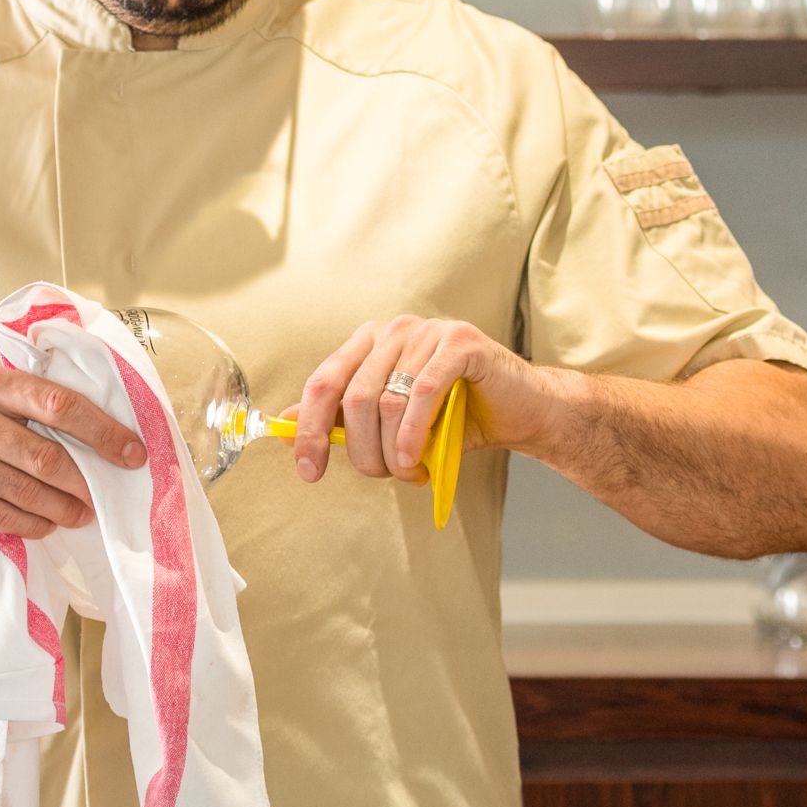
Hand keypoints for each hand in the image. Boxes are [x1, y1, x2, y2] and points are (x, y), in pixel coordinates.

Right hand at [0, 364, 149, 540]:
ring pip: (27, 490)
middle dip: (85, 481)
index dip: (104, 431)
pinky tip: (49, 524)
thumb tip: (115, 432)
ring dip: (64, 508)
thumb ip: (38, 405)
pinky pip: (3, 515)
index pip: (60, 403)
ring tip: (83, 514)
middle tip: (107, 496)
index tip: (134, 454)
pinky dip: (34, 524)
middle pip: (46, 455)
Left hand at [288, 316, 549, 485]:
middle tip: (383, 475)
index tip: (308, 471)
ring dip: (392, 449)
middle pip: (354, 398)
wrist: (521, 410)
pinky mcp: (461, 343)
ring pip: (387, 400)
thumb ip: (343, 418)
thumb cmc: (456, 417)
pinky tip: (417, 457)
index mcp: (369, 342)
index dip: (308, 430)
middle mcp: (394, 330)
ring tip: (408, 471)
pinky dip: (414, 432)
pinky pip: (423, 392)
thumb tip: (284, 427)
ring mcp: (428, 332)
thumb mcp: (390, 421)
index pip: (322, 383)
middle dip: (362, 450)